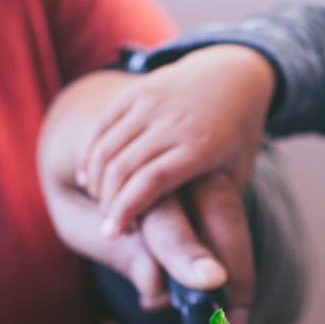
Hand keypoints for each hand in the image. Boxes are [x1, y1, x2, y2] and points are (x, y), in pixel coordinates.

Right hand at [78, 44, 275, 235]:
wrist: (233, 72)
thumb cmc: (236, 135)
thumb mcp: (236, 174)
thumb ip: (216, 207)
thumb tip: (197, 251)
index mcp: (202, 146)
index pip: (152, 180)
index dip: (127, 208)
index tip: (113, 233)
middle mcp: (174, 121)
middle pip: (124, 167)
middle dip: (109, 203)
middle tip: (109, 228)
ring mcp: (152, 102)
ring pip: (108, 148)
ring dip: (97, 182)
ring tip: (103, 207)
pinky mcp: (136, 91)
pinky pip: (102, 126)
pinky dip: (90, 155)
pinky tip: (88, 178)